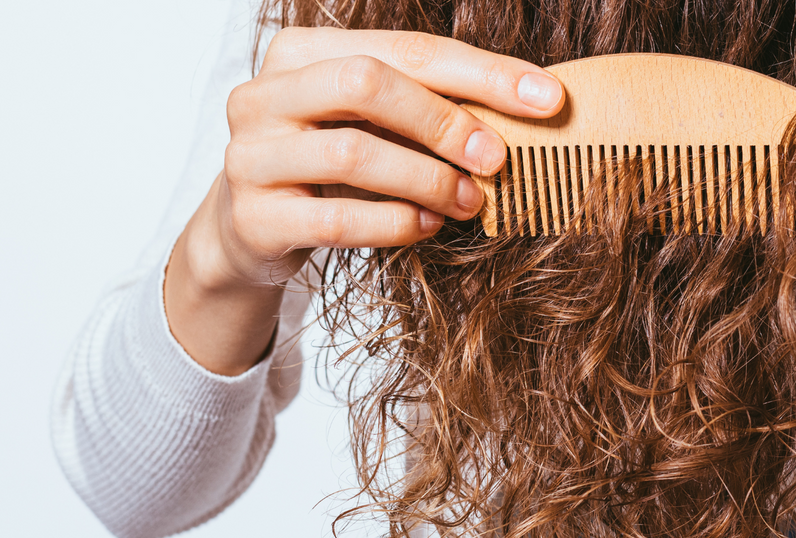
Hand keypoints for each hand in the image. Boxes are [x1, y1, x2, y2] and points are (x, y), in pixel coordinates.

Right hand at [166, 27, 564, 374]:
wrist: (249, 230)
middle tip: (496, 158)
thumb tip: (532, 107)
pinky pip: (336, 218)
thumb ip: (430, 105)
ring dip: (426, 179)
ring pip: (352, 154)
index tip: (547, 98)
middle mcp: (265, 93)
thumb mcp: (372, 123)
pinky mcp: (253, 217)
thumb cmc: (329, 166)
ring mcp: (250, 155)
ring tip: (469, 201)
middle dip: (444, 121)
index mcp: (301, 52)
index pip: (405, 49)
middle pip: (366, 84)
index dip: (482, 72)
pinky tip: (427, 225)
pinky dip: (394, 222)